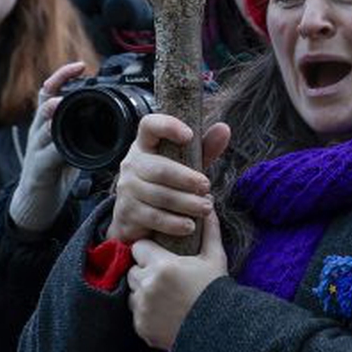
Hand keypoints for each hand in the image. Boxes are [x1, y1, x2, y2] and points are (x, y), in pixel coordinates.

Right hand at [10, 61, 86, 232]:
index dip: (62, 76)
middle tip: (70, 82)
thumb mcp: (69, 143)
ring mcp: (37, 149)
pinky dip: (54, 150)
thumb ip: (80, 128)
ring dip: (51, 115)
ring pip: (42, 127)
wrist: (36, 200)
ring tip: (59, 105)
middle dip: (56, 90)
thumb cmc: (55, 170)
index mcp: (48, 122)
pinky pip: (46, 156)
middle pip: (43, 103)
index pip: (50, 91)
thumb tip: (109, 114)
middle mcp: (40, 131)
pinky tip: (62, 147)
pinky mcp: (39, 168)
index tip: (80, 66)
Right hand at [108, 114, 230, 245]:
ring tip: (206, 208)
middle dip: (187, 179)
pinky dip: (175, 223)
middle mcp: (132, 164)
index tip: (189, 136)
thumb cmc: (165, 182)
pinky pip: (154, 217)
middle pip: (160, 169)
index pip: (149, 125)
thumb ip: (204, 148)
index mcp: (145, 145)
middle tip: (207, 186)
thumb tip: (224, 129)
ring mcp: (127, 189)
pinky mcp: (127, 213)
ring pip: (160, 195)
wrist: (135, 217)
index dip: (168, 126)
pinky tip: (190, 226)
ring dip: (187, 203)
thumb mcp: (184, 163)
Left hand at [127, 214, 226, 350]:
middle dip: (146, 272)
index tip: (163, 257)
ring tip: (167, 297)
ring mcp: (142, 308)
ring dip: (144, 292)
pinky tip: (166, 313)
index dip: (150, 251)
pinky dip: (147, 313)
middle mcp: (147, 285)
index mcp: (162, 265)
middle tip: (167, 278)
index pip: (139, 248)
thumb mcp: (215, 257)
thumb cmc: (217, 289)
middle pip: (134, 271)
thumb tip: (209, 204)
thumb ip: (209, 229)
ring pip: (133, 293)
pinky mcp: (141, 327)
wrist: (220, 329)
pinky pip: (137, 314)